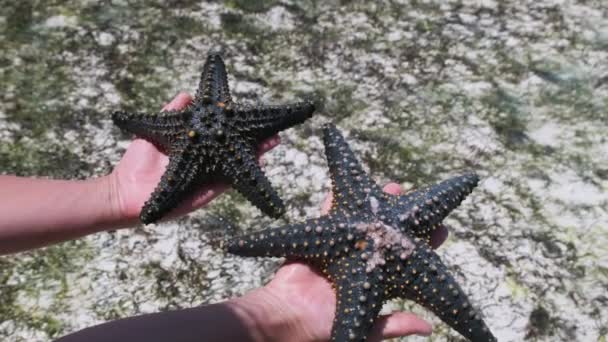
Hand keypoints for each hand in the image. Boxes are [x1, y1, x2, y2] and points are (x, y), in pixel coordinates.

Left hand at [107, 92, 280, 224]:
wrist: (125, 190)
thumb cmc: (138, 161)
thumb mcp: (157, 129)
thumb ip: (172, 112)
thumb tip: (188, 93)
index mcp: (197, 149)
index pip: (223, 136)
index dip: (240, 128)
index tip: (254, 116)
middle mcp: (206, 163)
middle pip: (236, 151)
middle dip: (256, 142)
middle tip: (274, 132)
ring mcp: (207, 179)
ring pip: (238, 165)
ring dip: (256, 155)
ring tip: (273, 142)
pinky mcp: (205, 193)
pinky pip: (229, 182)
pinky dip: (244, 174)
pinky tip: (257, 162)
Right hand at [245, 183, 448, 341]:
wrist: (292, 316)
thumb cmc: (328, 326)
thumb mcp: (367, 330)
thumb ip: (393, 324)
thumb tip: (428, 326)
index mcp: (378, 279)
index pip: (408, 257)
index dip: (425, 244)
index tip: (442, 229)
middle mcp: (363, 258)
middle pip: (389, 233)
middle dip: (402, 215)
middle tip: (416, 198)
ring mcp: (342, 246)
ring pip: (363, 219)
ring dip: (375, 203)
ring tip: (392, 186)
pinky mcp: (319, 238)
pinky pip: (327, 213)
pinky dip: (334, 199)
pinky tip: (345, 184)